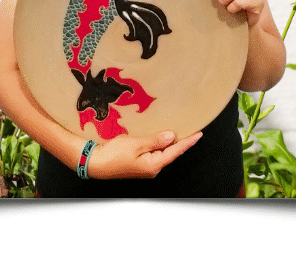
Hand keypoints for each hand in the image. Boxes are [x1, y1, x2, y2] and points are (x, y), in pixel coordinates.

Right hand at [87, 131, 202, 179]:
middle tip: (189, 128)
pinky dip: (159, 144)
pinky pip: (154, 153)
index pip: (175, 151)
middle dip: (179, 141)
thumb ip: (155, 141)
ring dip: (168, 142)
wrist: (96, 163)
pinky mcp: (140, 164)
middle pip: (170, 152)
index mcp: (154, 165)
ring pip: (162, 152)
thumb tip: (171, 137)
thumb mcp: (136, 144)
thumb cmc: (114, 154)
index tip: (199, 134)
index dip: (187, 142)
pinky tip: (159, 137)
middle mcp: (152, 168)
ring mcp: (146, 167)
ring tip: (177, 130)